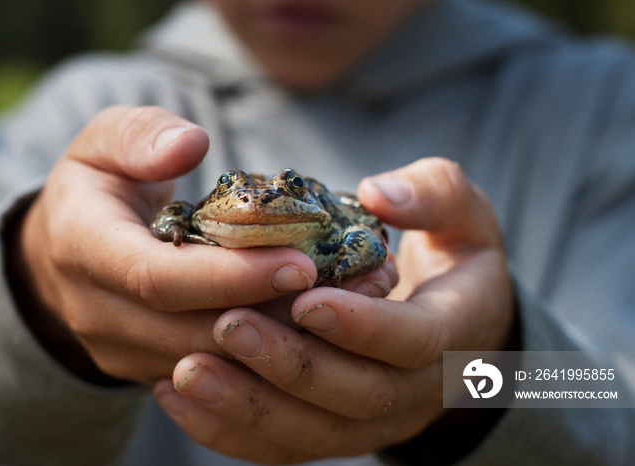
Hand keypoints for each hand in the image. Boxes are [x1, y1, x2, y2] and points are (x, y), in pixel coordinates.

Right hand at [8, 105, 318, 384]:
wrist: (57, 253)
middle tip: (345, 289)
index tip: (301, 263)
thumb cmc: (95, 187)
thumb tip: (193, 144)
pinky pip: (214, 372)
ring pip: (210, 363)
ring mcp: (122, 350)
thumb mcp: (103, 143)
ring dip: (279, 339)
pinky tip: (313, 324)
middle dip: (272, 316)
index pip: (158, 279)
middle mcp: (98, 313)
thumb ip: (142, 135)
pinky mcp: (147, 368)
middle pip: (193, 332)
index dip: (231, 277)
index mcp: (83, 249)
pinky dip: (265, 352)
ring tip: (344, 305)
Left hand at [154, 157, 514, 462]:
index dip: (361, 326)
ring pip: (312, 433)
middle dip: (290, 366)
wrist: (458, 320)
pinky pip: (284, 446)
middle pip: (355, 397)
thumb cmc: (454, 252)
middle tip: (229, 328)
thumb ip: (433, 194)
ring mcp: (375, 420)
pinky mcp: (336, 430)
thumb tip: (379, 194)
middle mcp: (417, 391)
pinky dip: (230, 429)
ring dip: (248, 407)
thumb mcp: (463, 212)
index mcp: (454, 333)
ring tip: (186, 372)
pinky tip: (177, 397)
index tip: (305, 300)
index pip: (414, 341)